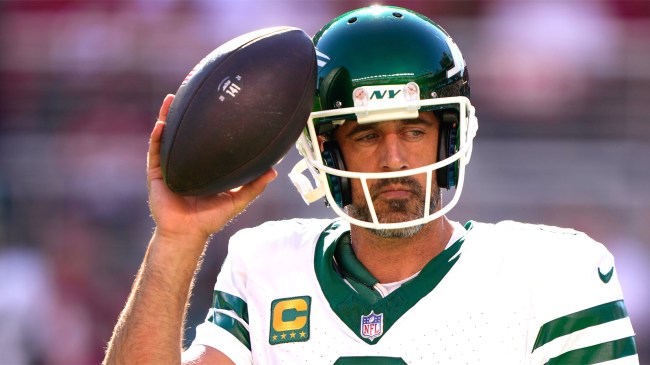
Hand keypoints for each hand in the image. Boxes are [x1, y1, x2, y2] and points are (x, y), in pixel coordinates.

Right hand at [147, 94, 277, 242]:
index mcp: (203, 165)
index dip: (208, 123)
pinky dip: (158, 138)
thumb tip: (274, 171)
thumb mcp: (237, 199)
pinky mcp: (157, 174)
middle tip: (192, 92)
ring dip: (167, 117)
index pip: (205, 139)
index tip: (215, 104)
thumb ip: (254, 186)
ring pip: (167, 137)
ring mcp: (170, 166)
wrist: (188, 233)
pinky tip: (162, 124)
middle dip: (185, 112)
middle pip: (184, 132)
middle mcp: (186, 162)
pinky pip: (156, 152)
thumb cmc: (210, 218)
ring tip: (171, 99)